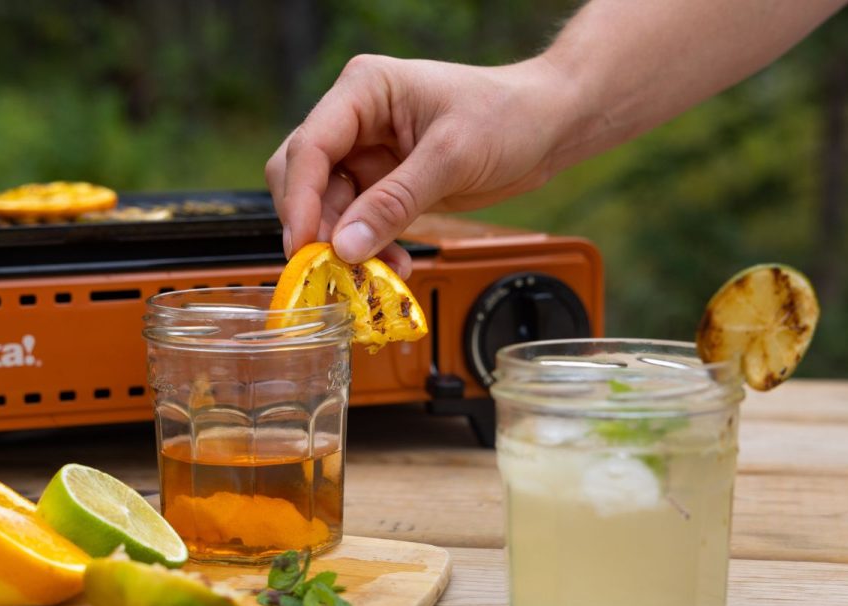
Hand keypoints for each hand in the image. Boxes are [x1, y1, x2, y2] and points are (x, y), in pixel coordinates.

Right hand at [266, 54, 574, 275]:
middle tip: (330, 267)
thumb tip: (345, 246)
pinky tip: (390, 264)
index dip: (299, 200)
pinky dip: (367, 247)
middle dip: (315, 225)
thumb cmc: (508, 116)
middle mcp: (355, 119)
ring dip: (345, 244)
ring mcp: (365, 152)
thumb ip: (394, 202)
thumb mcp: (451, 157)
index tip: (302, 245)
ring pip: (327, 207)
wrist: (547, 125)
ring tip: (375, 273)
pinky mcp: (381, 182)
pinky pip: (356, 221)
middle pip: (303, 177)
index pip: (309, 146)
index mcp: (363, 91)